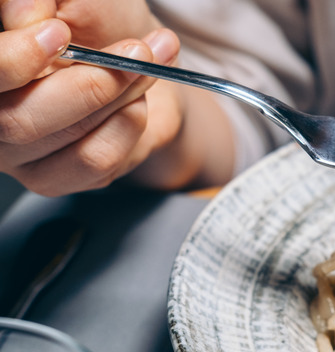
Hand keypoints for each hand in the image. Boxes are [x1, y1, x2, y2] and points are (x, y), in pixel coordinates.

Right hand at [0, 0, 188, 195]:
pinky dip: (128, 127)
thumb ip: (44, 0)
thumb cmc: (100, 22)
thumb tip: (24, 10)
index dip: (13, 60)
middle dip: (89, 84)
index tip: (58, 33)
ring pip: (64, 141)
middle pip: (16, 121)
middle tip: (137, 49)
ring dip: (121, 98)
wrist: (142, 61)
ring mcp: (16, 152)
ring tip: (148, 65)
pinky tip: (136, 103)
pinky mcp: (55, 177)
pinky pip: (94, 162)